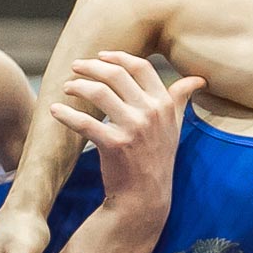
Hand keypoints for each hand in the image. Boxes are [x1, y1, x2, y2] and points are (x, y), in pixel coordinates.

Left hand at [50, 51, 204, 223]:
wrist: (145, 197)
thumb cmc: (158, 159)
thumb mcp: (174, 127)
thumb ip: (181, 100)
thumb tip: (197, 80)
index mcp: (163, 105)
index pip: (140, 67)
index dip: (118, 57)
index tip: (100, 55)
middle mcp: (150, 113)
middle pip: (117, 75)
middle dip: (92, 67)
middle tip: (76, 67)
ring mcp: (133, 128)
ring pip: (99, 93)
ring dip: (78, 86)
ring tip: (67, 87)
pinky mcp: (114, 145)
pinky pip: (84, 122)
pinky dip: (66, 114)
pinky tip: (55, 110)